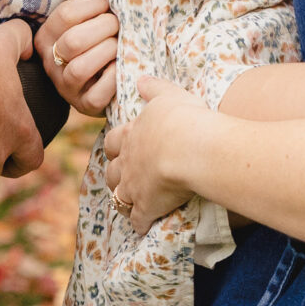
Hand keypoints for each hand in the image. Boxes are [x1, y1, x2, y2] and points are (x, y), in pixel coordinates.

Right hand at [38, 0, 116, 115]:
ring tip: (119, 43)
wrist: (100, 75)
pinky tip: (121, 65)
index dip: (93, 4)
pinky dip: (113, 78)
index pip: (66, 14)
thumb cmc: (92, 34)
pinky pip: (98, 94)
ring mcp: (66, 86)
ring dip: (108, 50)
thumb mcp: (83, 10)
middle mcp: (50, 62)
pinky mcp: (85, 104)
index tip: (107, 3)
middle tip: (117, 24)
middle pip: (74, 41)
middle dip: (104, 27)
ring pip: (81, 68)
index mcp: (45, 35)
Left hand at [104, 74, 203, 230]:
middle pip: (112, 170)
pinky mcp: (146, 207)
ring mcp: (134, 186)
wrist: (192, 149)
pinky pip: (138, 220)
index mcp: (131, 134)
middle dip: (116, 174)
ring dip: (122, 199)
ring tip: (129, 202)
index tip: (118, 148)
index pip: (113, 141)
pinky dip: (140, 223)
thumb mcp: (170, 95)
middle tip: (123, 177)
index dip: (115, 145)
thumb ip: (154, 88)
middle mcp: (127, 161)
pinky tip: (144, 226)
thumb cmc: (184, 118)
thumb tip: (140, 79)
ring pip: (118, 196)